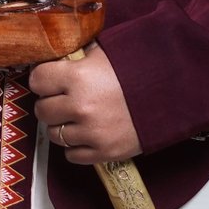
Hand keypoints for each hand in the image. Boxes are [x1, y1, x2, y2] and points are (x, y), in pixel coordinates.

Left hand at [29, 49, 139, 164]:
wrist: (171, 95)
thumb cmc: (137, 70)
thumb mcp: (104, 54)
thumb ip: (78, 56)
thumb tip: (58, 56)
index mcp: (78, 77)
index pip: (37, 80)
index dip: (42, 80)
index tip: (49, 80)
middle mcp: (80, 106)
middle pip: (42, 110)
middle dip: (50, 103)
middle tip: (63, 99)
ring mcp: (91, 132)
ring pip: (54, 134)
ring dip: (61, 126)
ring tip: (76, 117)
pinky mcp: (103, 152)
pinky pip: (71, 155)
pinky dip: (75, 146)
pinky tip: (86, 133)